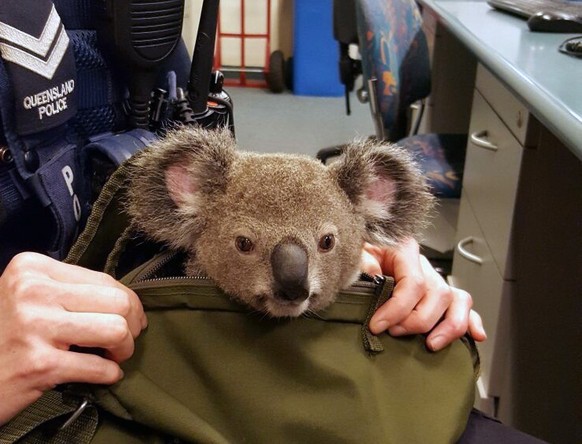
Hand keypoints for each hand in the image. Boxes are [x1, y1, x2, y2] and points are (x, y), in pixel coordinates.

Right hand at [0, 252, 146, 424]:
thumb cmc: (8, 335)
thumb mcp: (31, 297)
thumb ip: (73, 291)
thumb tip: (129, 302)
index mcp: (32, 268)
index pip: (104, 279)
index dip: (128, 302)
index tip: (130, 318)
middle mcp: (31, 292)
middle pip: (117, 302)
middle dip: (132, 325)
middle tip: (124, 340)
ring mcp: (34, 327)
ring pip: (116, 330)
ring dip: (124, 349)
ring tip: (113, 356)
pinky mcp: (38, 364)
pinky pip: (99, 367)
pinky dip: (109, 374)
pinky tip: (104, 374)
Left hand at [361, 239, 485, 350]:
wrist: (363, 248)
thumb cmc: (359, 251)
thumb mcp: (356, 250)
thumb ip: (363, 261)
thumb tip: (374, 274)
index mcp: (405, 250)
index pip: (413, 283)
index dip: (397, 309)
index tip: (377, 326)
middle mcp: (424, 264)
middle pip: (437, 295)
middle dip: (417, 321)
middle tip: (394, 333)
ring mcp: (434, 279)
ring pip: (456, 300)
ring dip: (448, 326)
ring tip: (430, 344)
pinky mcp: (439, 293)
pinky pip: (463, 304)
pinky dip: (471, 321)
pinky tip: (475, 336)